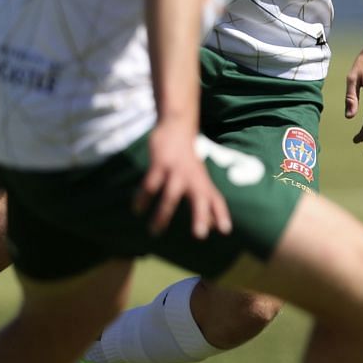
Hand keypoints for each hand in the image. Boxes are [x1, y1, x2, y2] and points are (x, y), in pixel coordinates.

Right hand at [133, 123, 230, 239]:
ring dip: (163, 215)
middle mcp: (193, 178)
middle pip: (200, 199)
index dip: (221, 215)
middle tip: (200, 235)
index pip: (216, 200)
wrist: (177, 127)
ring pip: (171, 196)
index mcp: (204, 182)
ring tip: (155, 232)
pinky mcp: (160, 164)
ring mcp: (177, 171)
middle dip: (200, 216)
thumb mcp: (200, 179)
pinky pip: (150, 185)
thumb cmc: (189, 161)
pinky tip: (137, 209)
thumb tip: (211, 226)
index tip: (225, 231)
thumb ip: (205, 200)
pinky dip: (143, 198)